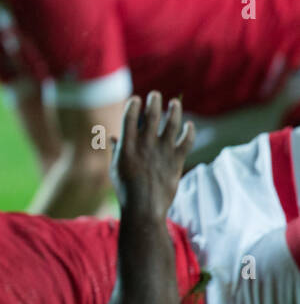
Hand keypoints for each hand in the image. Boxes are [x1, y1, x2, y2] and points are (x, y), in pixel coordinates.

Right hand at [109, 92, 193, 219]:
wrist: (144, 208)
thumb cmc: (125, 190)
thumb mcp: (115, 169)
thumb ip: (116, 150)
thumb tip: (113, 138)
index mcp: (127, 145)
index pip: (130, 117)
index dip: (133, 105)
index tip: (136, 100)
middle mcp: (145, 144)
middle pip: (152, 115)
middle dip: (154, 101)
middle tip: (155, 95)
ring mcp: (163, 151)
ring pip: (172, 123)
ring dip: (174, 110)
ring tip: (174, 103)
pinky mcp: (177, 160)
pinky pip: (187, 140)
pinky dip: (189, 131)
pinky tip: (189, 125)